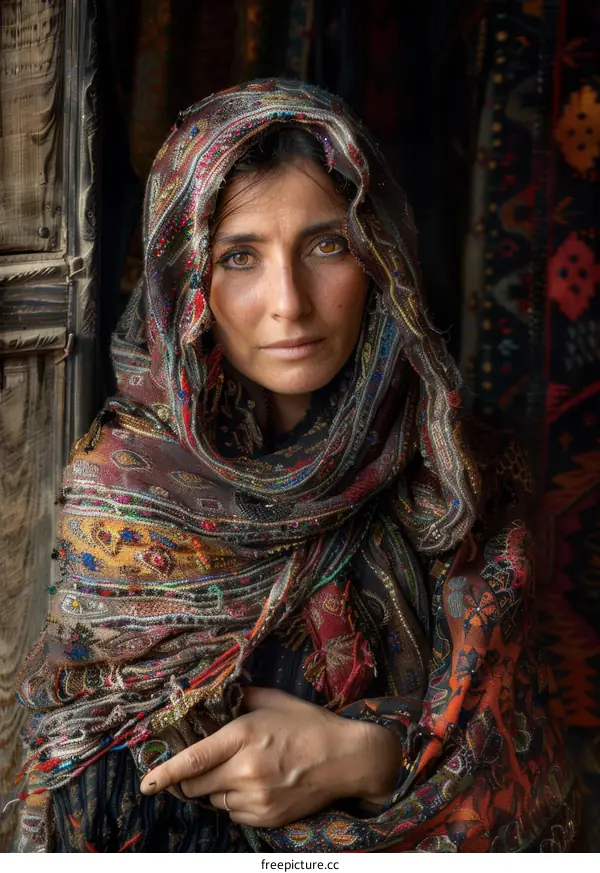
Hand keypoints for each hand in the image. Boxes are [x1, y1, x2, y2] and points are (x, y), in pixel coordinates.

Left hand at [140, 687, 402, 826]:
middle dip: (193, 777)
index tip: (147, 782)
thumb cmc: (309, 725)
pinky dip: (237, 801)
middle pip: (196, 785)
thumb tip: (215, 695)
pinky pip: (234, 813)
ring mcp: (256, 798)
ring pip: (215, 800)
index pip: (193, 760)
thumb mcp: (273, 700)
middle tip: (207, 764)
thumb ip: (240, 697)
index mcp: (244, 735)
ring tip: (245, 771)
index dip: (165, 772)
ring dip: (219, 788)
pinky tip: (258, 785)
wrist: (346, 759)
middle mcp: (245, 770)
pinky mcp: (265, 818)